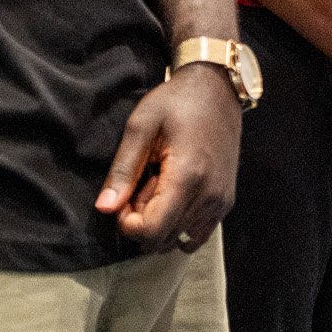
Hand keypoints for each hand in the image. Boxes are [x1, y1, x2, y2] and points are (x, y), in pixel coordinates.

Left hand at [95, 65, 241, 251]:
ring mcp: (221, 201)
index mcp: (188, 176)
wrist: (217, 89)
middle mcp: (210, 195)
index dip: (128, 224)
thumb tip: (104, 208)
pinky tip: (174, 195)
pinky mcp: (226, 202)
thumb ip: (122, 170)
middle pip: (163, 240)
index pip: (152, 232)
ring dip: (161, 224)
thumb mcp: (141, 126)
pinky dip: (179, 224)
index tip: (123, 198)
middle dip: (142, 222)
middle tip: (140, 186)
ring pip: (179, 241)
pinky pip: (197, 235)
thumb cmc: (176, 101)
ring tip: (157, 188)